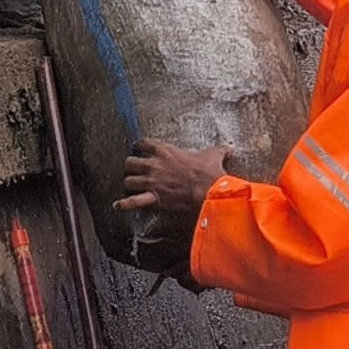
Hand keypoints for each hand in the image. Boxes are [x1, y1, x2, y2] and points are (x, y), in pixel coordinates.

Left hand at [115, 139, 231, 214]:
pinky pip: (132, 201)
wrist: (207, 191)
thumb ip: (219, 150)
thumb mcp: (214, 155)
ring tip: (131, 187)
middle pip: (131, 162)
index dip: (140, 146)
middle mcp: (155, 164)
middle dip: (131, 166)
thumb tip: (230, 147)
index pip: (144, 143)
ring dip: (129, 184)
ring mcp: (151, 181)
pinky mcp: (153, 198)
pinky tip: (118, 205)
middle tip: (135, 170)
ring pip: (128, 180)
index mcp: (166, 151)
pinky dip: (124, 204)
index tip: (140, 149)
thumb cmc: (208, 173)